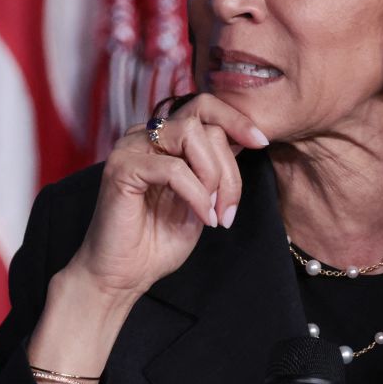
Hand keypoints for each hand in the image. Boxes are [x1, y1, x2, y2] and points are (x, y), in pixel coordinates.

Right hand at [69, 93, 269, 298]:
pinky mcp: (121, 167)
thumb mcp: (202, 200)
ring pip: (190, 135)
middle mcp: (144, 135)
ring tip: (215, 213)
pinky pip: (174, 168)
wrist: (122, 276)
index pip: (204, 107)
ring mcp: (130, 148)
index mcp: (162, 139)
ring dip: (213, 177)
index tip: (262, 143)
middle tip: (228, 209)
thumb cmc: (157, 242)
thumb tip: (248, 140)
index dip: (236, 120)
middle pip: (204, 124)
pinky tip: (203, 218)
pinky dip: (197, 194)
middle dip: (228, 168)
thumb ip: (216, 169)